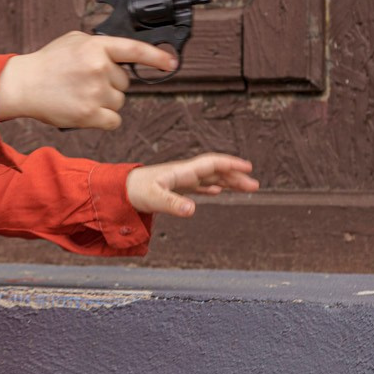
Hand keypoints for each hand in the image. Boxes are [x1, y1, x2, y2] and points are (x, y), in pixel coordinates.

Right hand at [0, 32, 177, 130]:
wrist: (22, 85)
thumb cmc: (48, 63)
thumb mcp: (74, 41)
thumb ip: (100, 45)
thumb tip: (124, 54)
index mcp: (96, 47)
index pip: (134, 50)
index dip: (156, 58)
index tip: (171, 63)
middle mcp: (99, 68)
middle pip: (126, 83)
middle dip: (111, 84)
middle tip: (86, 82)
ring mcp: (95, 92)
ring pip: (119, 102)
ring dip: (106, 102)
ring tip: (81, 95)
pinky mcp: (90, 115)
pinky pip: (114, 120)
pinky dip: (104, 119)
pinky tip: (86, 111)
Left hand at [125, 152, 259, 217]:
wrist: (118, 190)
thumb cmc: (134, 191)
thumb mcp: (155, 198)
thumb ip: (173, 204)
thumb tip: (192, 210)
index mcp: (183, 172)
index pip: (212, 164)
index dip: (231, 165)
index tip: (248, 168)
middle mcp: (184, 173)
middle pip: (216, 171)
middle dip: (235, 176)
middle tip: (254, 185)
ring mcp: (180, 180)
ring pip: (210, 178)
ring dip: (228, 182)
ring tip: (245, 187)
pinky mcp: (175, 188)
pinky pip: (199, 185)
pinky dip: (211, 187)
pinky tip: (217, 191)